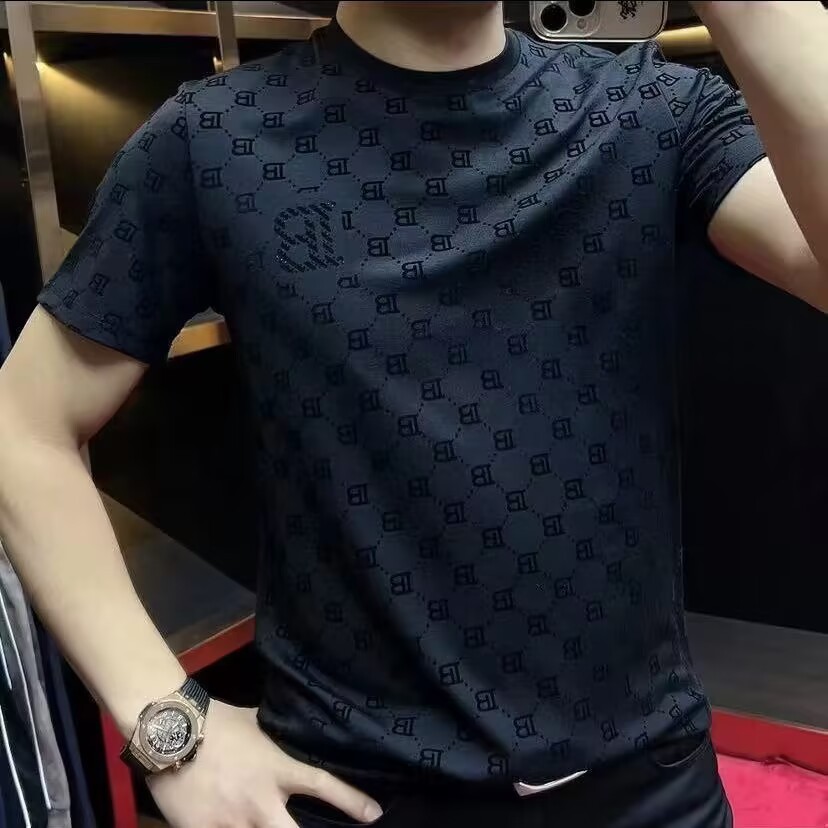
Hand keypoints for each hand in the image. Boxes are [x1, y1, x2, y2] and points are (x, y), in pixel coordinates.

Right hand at [148, 700, 383, 827]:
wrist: (170, 730)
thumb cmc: (214, 720)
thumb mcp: (252, 721)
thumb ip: (272, 731)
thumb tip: (286, 722)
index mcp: (276, 769)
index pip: (323, 785)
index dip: (351, 801)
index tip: (374, 814)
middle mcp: (260, 801)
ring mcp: (231, 822)